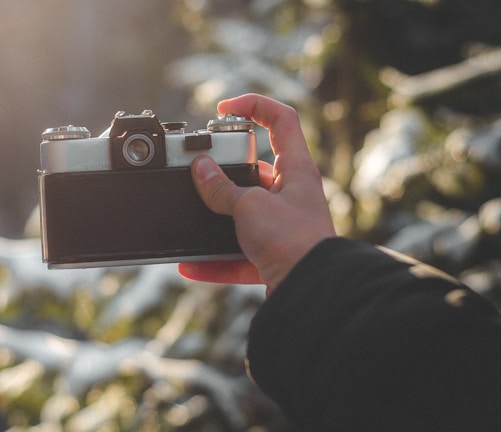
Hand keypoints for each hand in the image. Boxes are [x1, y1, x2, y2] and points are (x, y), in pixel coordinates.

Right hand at [178, 94, 335, 295]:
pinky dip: (214, 260)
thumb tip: (201, 170)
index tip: (223, 110)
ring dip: (215, 220)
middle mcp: (291, 195)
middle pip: (253, 171)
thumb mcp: (251, 207)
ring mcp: (281, 226)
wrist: (310, 291)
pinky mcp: (272, 254)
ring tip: (190, 218)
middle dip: (223, 174)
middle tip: (199, 175)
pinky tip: (190, 264)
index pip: (282, 120)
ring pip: (242, 215)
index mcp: (296, 170)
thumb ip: (222, 189)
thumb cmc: (295, 242)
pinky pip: (236, 253)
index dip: (254, 106)